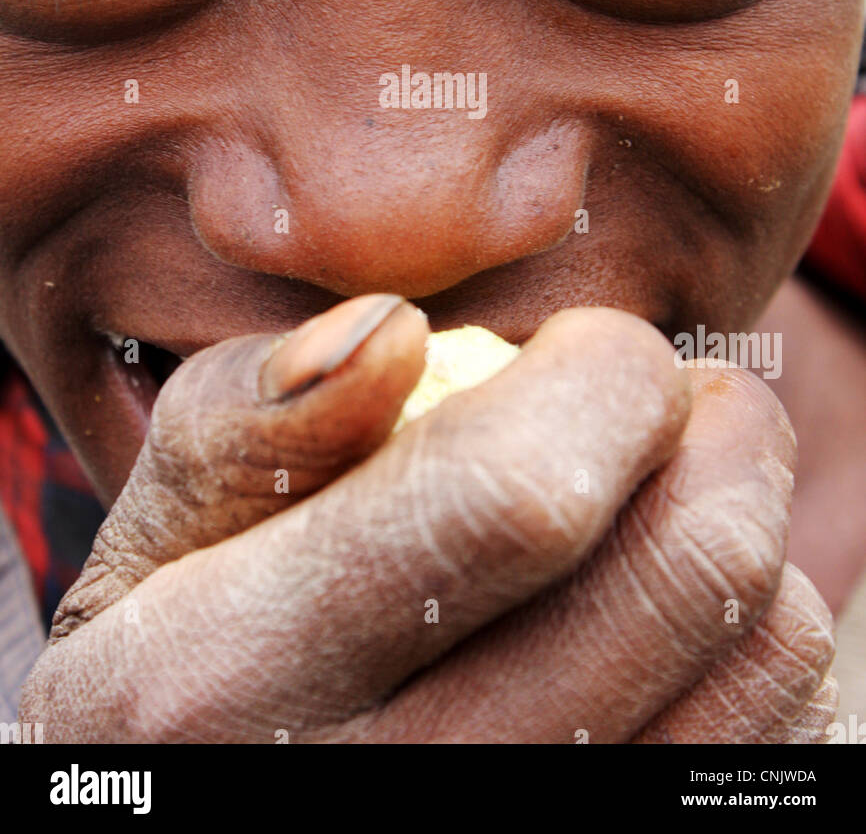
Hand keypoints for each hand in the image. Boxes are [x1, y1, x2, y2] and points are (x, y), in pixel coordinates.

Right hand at [20, 296, 834, 742]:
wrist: (215, 813)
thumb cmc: (183, 676)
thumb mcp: (152, 544)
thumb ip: (246, 422)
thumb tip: (392, 334)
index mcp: (231, 681)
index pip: (513, 494)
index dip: (603, 377)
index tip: (588, 348)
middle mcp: (400, 797)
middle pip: (689, 572)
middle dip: (720, 428)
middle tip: (665, 400)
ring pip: (771, 655)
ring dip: (739, 533)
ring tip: (655, 509)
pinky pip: (780, 737)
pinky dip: (750, 647)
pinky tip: (659, 625)